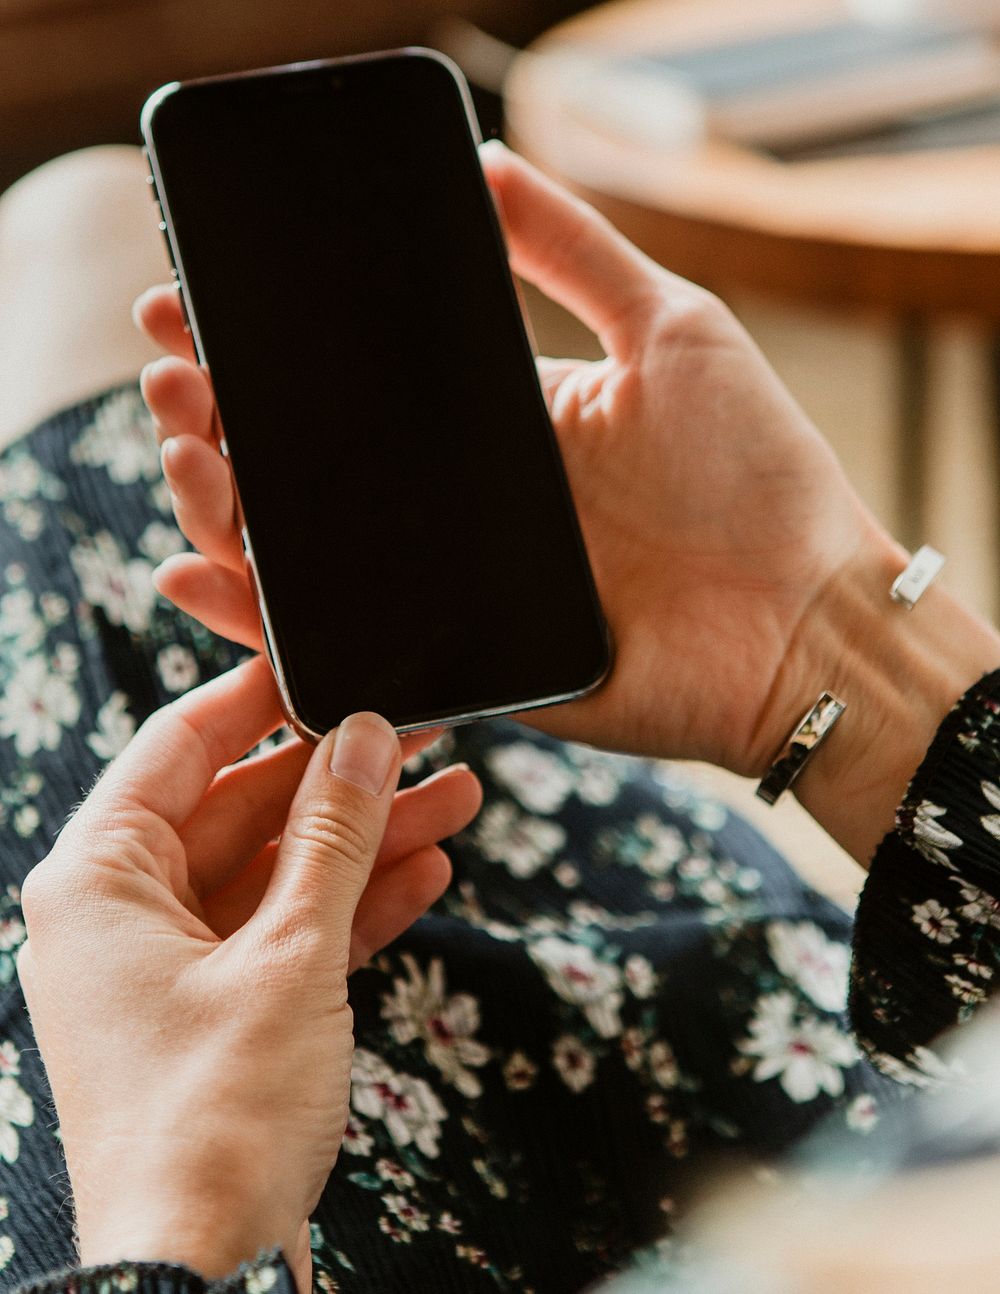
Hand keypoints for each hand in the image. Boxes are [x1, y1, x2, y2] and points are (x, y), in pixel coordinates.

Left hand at [16, 657, 480, 1287]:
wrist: (204, 1275)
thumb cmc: (217, 1116)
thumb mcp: (290, 953)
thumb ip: (332, 836)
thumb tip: (365, 738)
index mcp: (100, 879)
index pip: (181, 747)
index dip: (261, 700)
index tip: (331, 665)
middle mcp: (126, 914)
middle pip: (245, 809)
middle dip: (342, 781)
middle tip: (425, 739)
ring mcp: (174, 967)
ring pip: (280, 871)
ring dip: (365, 840)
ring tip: (456, 799)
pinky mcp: (221, 1013)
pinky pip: (290, 932)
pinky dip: (353, 904)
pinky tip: (425, 871)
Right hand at [134, 145, 999, 861]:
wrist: (804, 621)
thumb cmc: (757, 479)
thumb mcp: (673, 329)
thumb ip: (575, 250)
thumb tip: (487, 159)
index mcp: (493, 432)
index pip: (353, 388)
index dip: (270, 350)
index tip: (197, 305)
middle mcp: (456, 512)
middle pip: (310, 471)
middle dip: (220, 420)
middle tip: (172, 374)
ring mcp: (448, 593)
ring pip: (304, 555)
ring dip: (222, 508)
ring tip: (180, 450)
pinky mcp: (453, 668)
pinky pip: (338, 648)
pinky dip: (258, 622)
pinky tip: (201, 576)